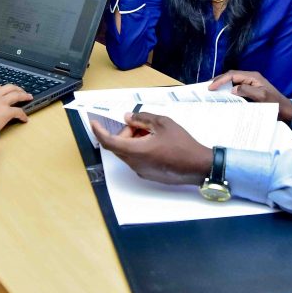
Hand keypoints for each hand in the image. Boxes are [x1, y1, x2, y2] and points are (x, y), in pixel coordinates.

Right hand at [0, 84, 31, 129]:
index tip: (5, 91)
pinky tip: (25, 118)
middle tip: (20, 91)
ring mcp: (1, 103)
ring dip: (24, 95)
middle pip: (8, 87)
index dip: (2, 89)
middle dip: (16, 88)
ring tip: (28, 97)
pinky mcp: (7, 112)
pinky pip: (19, 111)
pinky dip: (23, 115)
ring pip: (16, 95)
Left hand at [91, 112, 211, 184]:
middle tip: (141, 123)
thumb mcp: (162, 123)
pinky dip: (139, 148)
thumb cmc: (182, 144)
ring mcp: (141, 171)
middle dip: (126, 132)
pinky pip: (137, 159)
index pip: (109, 142)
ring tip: (152, 132)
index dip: (99, 132)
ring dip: (134, 140)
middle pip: (120, 145)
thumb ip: (142, 119)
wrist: (198, 166)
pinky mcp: (148, 174)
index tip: (93, 123)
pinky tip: (156, 142)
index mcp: (135, 151)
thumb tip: (128, 118)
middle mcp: (135, 164)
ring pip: (128, 152)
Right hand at [209, 70, 291, 122]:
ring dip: (222, 84)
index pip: (232, 75)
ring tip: (211, 90)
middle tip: (207, 88)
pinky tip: (222, 95)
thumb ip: (247, 91)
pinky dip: (227, 89)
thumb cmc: (275, 104)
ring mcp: (250, 83)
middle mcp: (251, 77)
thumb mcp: (262, 97)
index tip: (210, 87)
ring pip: (232, 80)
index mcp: (253, 77)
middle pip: (230, 75)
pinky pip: (236, 86)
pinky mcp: (250, 89)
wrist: (285, 110)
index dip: (220, 80)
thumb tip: (233, 89)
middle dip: (218, 80)